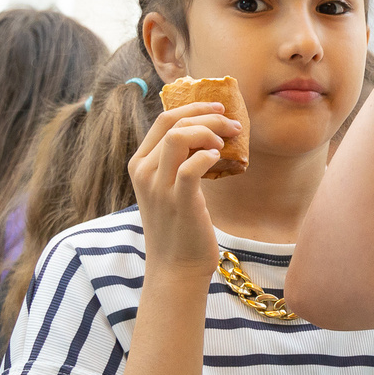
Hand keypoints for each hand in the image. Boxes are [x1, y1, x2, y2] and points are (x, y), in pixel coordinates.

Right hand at [129, 101, 227, 271]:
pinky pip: (191, 166)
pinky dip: (208, 156)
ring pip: (179, 136)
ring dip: (209, 132)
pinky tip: (219, 159)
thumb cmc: (180, 226)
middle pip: (173, 122)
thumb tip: (208, 133)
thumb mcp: (169, 188)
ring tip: (225, 144)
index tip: (219, 109)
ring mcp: (158, 187)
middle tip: (233, 124)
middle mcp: (143, 172)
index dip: (194, 107)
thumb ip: (177, 161)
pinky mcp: (179, 202)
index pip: (164, 119)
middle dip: (208, 115)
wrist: (176, 267)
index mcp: (140, 164)